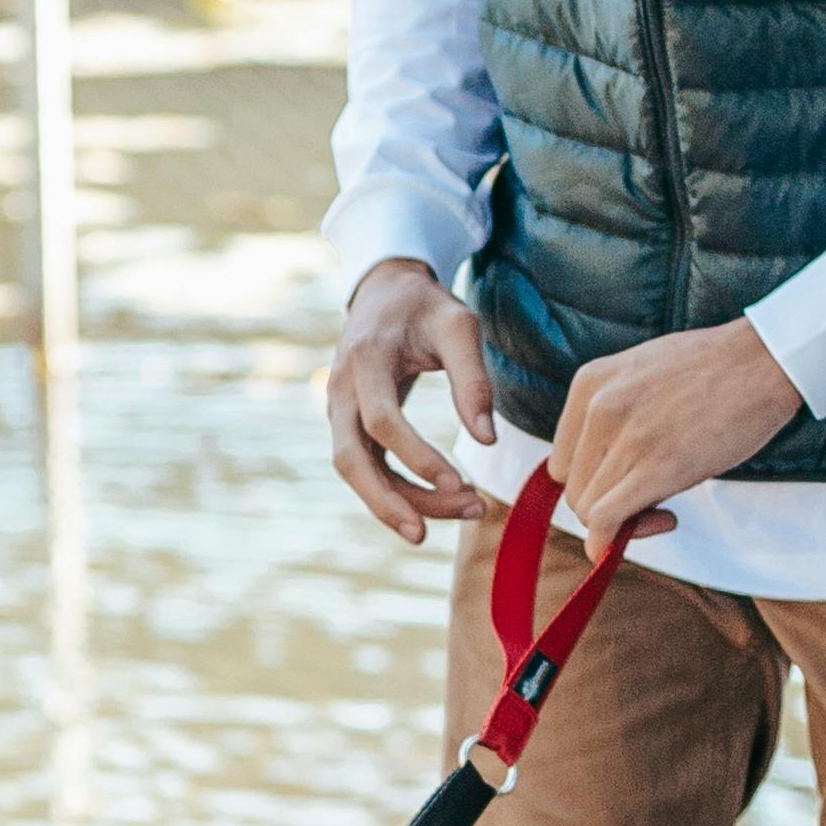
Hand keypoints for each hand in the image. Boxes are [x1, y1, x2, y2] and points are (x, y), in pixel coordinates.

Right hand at [324, 259, 498, 540]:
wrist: (384, 291)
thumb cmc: (425, 307)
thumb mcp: (458, 326)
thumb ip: (473, 378)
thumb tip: (486, 441)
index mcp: (365, 360)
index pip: (382, 422)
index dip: (418, 457)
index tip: (461, 481)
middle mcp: (340, 390)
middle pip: (351, 460)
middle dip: (389, 501)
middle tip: (430, 534)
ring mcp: (338, 410)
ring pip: (355, 472)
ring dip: (400, 502)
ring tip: (464, 510)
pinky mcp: (349, 425)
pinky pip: (366, 468)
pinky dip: (397, 491)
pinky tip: (441, 503)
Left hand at [549, 317, 802, 552]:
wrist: (764, 359)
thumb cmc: (714, 369)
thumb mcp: (642, 374)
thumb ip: (615, 414)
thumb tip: (607, 468)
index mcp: (589, 384)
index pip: (562, 459)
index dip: (591, 483)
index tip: (627, 485)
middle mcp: (598, 408)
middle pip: (573, 488)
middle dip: (607, 506)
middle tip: (653, 503)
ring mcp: (626, 437)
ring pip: (587, 510)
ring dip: (622, 525)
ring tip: (664, 509)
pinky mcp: (656, 466)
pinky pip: (605, 521)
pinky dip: (609, 544)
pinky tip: (658, 525)